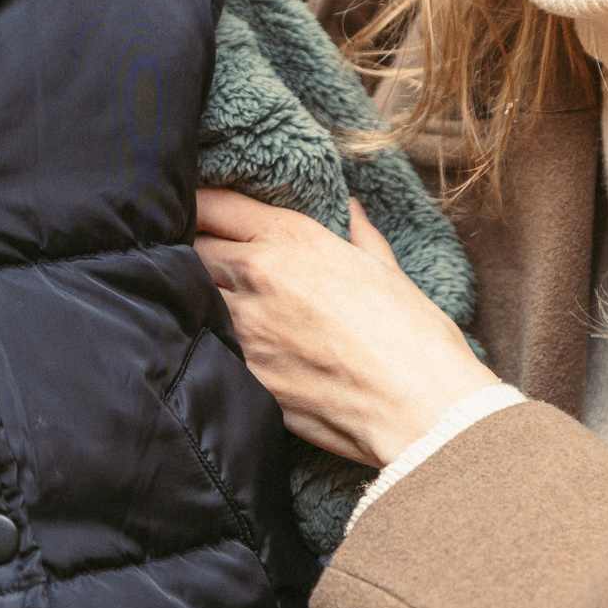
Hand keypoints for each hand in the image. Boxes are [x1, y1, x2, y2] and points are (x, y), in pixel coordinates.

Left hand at [194, 189, 497, 467]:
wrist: (418, 404)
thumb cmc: (411, 334)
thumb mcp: (387, 270)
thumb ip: (360, 235)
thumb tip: (351, 210)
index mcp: (294, 239)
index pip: (215, 204)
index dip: (199, 205)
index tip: (198, 213)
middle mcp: (259, 273)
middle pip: (192, 246)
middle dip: (193, 249)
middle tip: (200, 259)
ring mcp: (244, 324)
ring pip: (190, 294)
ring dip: (193, 294)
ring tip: (203, 301)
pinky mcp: (242, 371)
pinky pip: (205, 343)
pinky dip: (205, 339)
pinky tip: (215, 345)